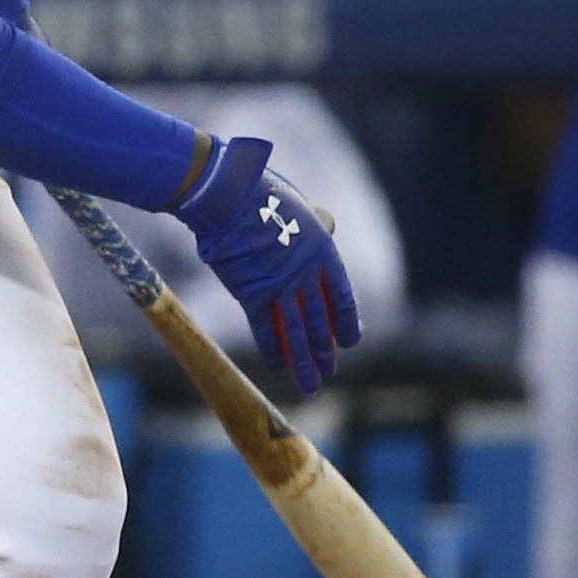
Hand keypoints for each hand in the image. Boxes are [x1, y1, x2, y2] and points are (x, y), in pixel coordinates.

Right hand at [173, 136, 361, 391]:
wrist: (228, 194)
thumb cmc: (260, 191)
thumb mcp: (300, 204)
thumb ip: (314, 223)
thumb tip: (327, 225)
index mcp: (322, 251)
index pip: (342, 296)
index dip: (347, 322)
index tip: (349, 341)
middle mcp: (305, 273)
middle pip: (320, 321)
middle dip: (324, 351)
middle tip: (327, 372)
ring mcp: (279, 285)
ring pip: (296, 332)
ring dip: (304, 362)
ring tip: (311, 385)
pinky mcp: (252, 292)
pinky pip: (265, 328)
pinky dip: (272, 348)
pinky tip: (278, 366)